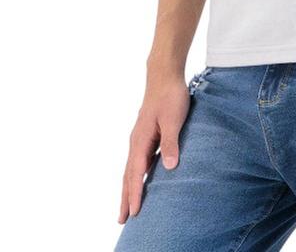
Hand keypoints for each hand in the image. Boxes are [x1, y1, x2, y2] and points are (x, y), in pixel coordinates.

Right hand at [118, 71, 189, 223]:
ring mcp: (139, 137)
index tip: (134, 213)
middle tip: (121, 220)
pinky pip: (137, 160)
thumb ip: (170, 143)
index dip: (135, 194)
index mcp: (141, 140)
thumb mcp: (173, 119)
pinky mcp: (145, 134)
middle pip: (128, 175)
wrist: (164, 75)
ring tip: (127, 206)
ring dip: (128, 188)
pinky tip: (140, 179)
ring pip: (131, 168)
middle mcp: (136, 141)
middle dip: (126, 197)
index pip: (136, 173)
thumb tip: (170, 167)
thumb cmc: (170, 96)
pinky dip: (135, 174)